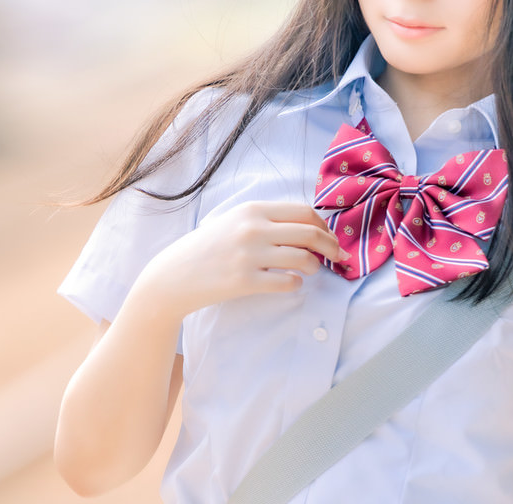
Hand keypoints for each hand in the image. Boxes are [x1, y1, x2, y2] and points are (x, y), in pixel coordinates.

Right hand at [130, 200, 349, 321]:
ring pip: (304, 259)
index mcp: (253, 209)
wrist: (174, 275)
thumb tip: (305, 225)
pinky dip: (296, 284)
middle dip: (331, 246)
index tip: (329, 236)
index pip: (305, 212)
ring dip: (314, 266)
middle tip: (337, 256)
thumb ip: (264, 219)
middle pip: (310, 233)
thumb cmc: (206, 248)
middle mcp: (253, 229)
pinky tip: (291, 283)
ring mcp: (250, 255)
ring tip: (310, 270)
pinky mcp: (246, 281)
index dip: (324, 226)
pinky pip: (287, 283)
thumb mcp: (232, 221)